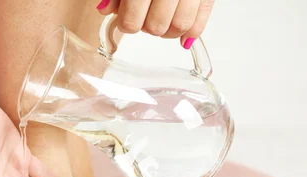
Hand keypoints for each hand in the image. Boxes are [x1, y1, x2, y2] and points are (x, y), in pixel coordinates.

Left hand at [96, 0, 214, 48]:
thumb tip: (105, 8)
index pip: (132, 21)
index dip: (128, 24)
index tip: (127, 19)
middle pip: (156, 26)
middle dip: (147, 27)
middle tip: (145, 18)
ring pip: (179, 26)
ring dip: (168, 32)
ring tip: (162, 23)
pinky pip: (201, 18)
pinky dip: (192, 32)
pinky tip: (183, 36)